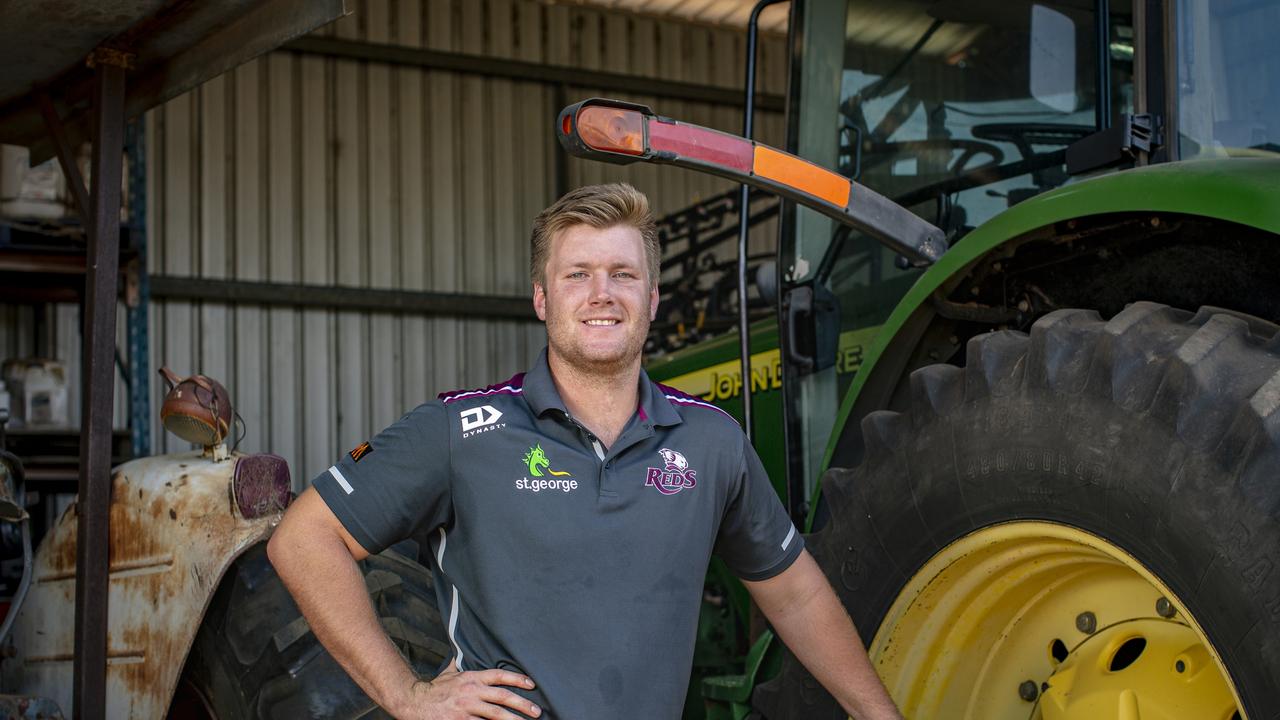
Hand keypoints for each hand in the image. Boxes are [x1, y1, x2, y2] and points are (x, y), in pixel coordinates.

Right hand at [392, 662, 542, 719]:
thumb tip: (464, 652)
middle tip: (537, 711)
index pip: (499, 675)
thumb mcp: (449, 672)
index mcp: (472, 677)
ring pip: (495, 715)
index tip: (532, 685)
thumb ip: (460, 664)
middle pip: (503, 697)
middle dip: (522, 704)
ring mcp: (466, 708)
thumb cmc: (434, 689)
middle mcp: (472, 691)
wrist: (414, 702)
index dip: (517, 679)